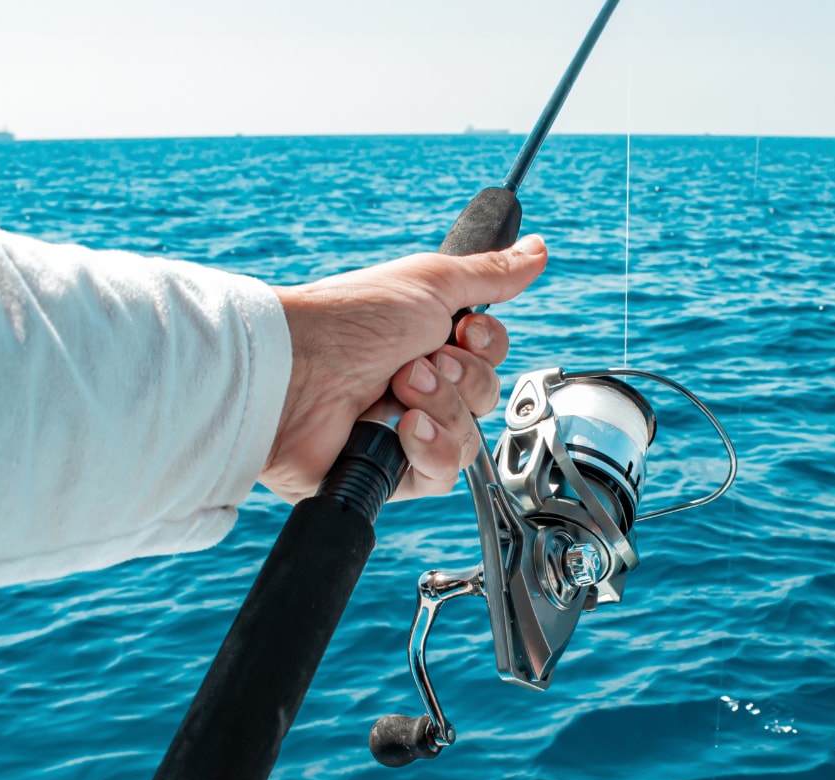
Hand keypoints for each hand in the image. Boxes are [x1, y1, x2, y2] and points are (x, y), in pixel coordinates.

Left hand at [261, 235, 547, 502]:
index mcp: (426, 341)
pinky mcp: (390, 473)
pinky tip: (400, 431)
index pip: (491, 357)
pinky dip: (429, 450)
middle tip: (416, 363)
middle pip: (486, 398)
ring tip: (399, 391)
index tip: (463, 329)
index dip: (487, 347)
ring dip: (442, 411)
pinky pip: (441, 476)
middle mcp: (418, 386)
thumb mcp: (430, 283)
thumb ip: (489, 274)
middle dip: (461, 380)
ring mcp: (404, 432)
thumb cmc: (350, 320)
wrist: (296, 374)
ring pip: (469, 440)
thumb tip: (537, 248)